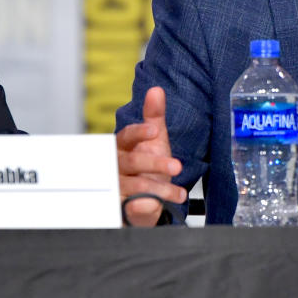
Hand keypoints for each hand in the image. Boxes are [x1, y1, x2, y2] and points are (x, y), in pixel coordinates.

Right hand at [116, 86, 185, 226]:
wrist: (144, 198)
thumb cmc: (147, 164)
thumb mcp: (154, 140)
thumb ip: (154, 115)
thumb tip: (156, 90)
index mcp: (123, 146)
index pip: (126, 136)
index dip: (139, 132)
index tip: (154, 130)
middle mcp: (117, 165)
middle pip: (132, 162)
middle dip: (156, 164)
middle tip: (177, 166)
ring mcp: (118, 187)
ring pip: (136, 186)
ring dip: (160, 188)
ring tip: (179, 192)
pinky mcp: (121, 207)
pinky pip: (133, 207)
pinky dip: (147, 207)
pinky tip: (159, 206)